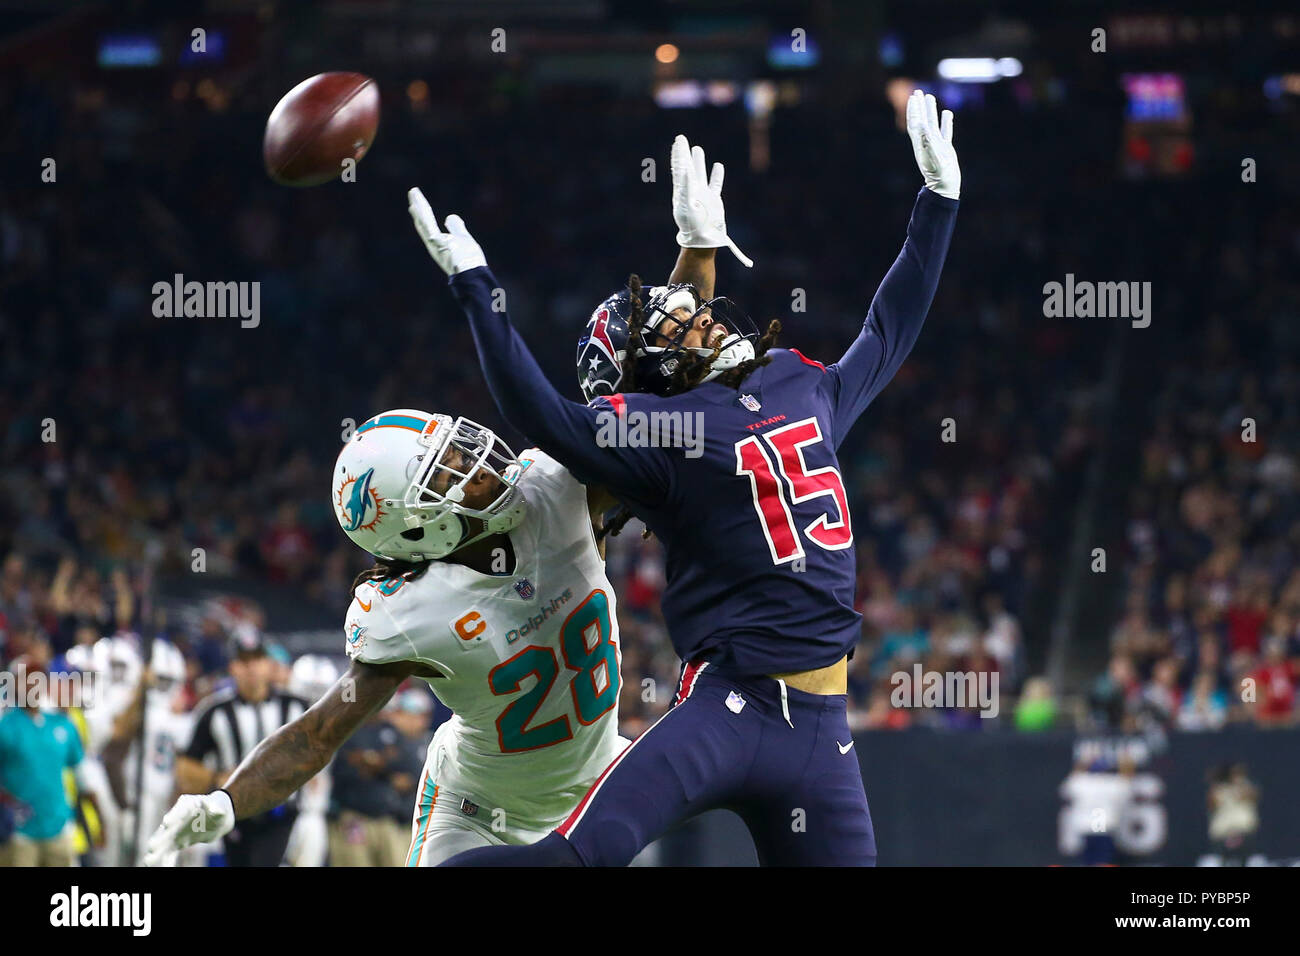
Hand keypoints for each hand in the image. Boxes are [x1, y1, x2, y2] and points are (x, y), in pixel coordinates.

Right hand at [142, 790, 234, 866]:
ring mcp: (174, 830)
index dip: (174, 815)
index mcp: (188, 804)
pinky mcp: (176, 842)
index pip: (180, 808)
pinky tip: (155, 868)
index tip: (166, 823)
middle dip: (160, 837)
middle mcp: (177, 817)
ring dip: (157, 852)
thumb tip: (217, 810)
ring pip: (164, 842)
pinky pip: (169, 852)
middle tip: (152, 846)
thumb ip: (217, 810)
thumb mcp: (220, 809)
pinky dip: (165, 861)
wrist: (215, 820)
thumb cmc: (218, 810)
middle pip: (167, 827)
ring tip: (149, 862)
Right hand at [407, 188, 487, 275]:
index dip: (423, 211)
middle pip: (423, 221)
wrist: (472, 274)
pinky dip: (421, 216)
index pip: (429, 223)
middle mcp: (433, 242)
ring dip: (418, 207)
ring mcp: (434, 244)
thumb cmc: (469, 260)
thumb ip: (456, 228)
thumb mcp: (463, 238)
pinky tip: (415, 206)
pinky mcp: (437, 244)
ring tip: (413, 193)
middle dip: (418, 206)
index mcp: (439, 241)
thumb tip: (449, 216)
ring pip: (423, 222)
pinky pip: (427, 227)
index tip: (417, 199)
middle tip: (412, 191)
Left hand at [670, 135, 751, 267]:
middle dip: (684, 153)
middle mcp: (691, 190)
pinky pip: (715, 184)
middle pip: (687, 167)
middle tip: (681, 139)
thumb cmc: (692, 224)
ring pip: (700, 173)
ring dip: (698, 161)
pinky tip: (718, 166)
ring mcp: (702, 194)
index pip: (679, 167)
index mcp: (682, 190)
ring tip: (697, 149)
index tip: (678, 141)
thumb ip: (686, 187)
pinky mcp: (713, 199)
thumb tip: (686, 170)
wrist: (703, 238)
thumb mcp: (686, 205)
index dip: (678, 154)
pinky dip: (716, 175)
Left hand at [906, 90, 959, 200]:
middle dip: (919, 106)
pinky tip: (947, 113)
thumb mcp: (931, 154)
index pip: (915, 121)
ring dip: (931, 110)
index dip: (913, 109)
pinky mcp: (945, 148)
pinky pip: (946, 131)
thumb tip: (922, 124)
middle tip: (918, 92)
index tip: (913, 97)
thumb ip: (927, 139)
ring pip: (933, 123)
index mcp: (921, 142)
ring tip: (930, 97)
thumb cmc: (938, 172)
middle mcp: (927, 141)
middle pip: (922, 119)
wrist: (944, 185)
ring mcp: (936, 144)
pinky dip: (946, 122)